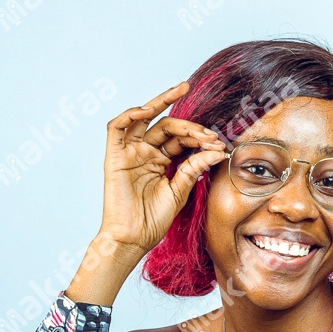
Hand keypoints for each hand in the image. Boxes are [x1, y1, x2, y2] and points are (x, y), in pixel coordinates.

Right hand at [98, 81, 228, 255]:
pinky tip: (149, 110)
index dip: (199, 137)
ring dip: (161, 102)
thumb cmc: (153, 220)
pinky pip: (116, 127)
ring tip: (181, 93)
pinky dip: (130, 114)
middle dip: (190, 125)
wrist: (134, 238)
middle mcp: (145, 153)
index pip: (181, 139)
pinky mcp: (114, 157)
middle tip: (208, 132)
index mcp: (161, 161)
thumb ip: (194, 167)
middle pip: (167, 126)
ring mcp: (129, 153)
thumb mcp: (180, 191)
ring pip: (143, 118)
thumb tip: (218, 150)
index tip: (218, 143)